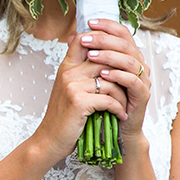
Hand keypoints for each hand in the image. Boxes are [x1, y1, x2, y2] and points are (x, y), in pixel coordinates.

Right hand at [31, 27, 130, 164]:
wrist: (50, 139)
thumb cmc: (64, 116)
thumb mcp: (69, 88)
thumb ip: (81, 71)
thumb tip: (97, 57)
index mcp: (66, 67)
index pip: (83, 39)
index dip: (102, 39)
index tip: (118, 54)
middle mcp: (68, 72)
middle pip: (105, 60)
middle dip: (122, 76)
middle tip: (129, 89)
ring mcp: (72, 86)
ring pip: (111, 81)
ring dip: (122, 96)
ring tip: (124, 106)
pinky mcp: (78, 101)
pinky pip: (109, 99)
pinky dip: (118, 109)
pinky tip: (119, 115)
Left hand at [79, 19, 151, 143]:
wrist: (111, 127)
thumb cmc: (102, 98)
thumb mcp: (91, 74)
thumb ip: (85, 56)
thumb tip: (72, 37)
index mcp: (128, 56)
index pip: (122, 33)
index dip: (107, 25)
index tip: (89, 22)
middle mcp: (139, 65)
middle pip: (126, 44)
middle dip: (105, 39)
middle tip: (86, 39)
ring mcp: (143, 80)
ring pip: (131, 61)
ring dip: (110, 56)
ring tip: (91, 56)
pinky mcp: (143, 95)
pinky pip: (134, 81)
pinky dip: (118, 76)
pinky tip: (103, 74)